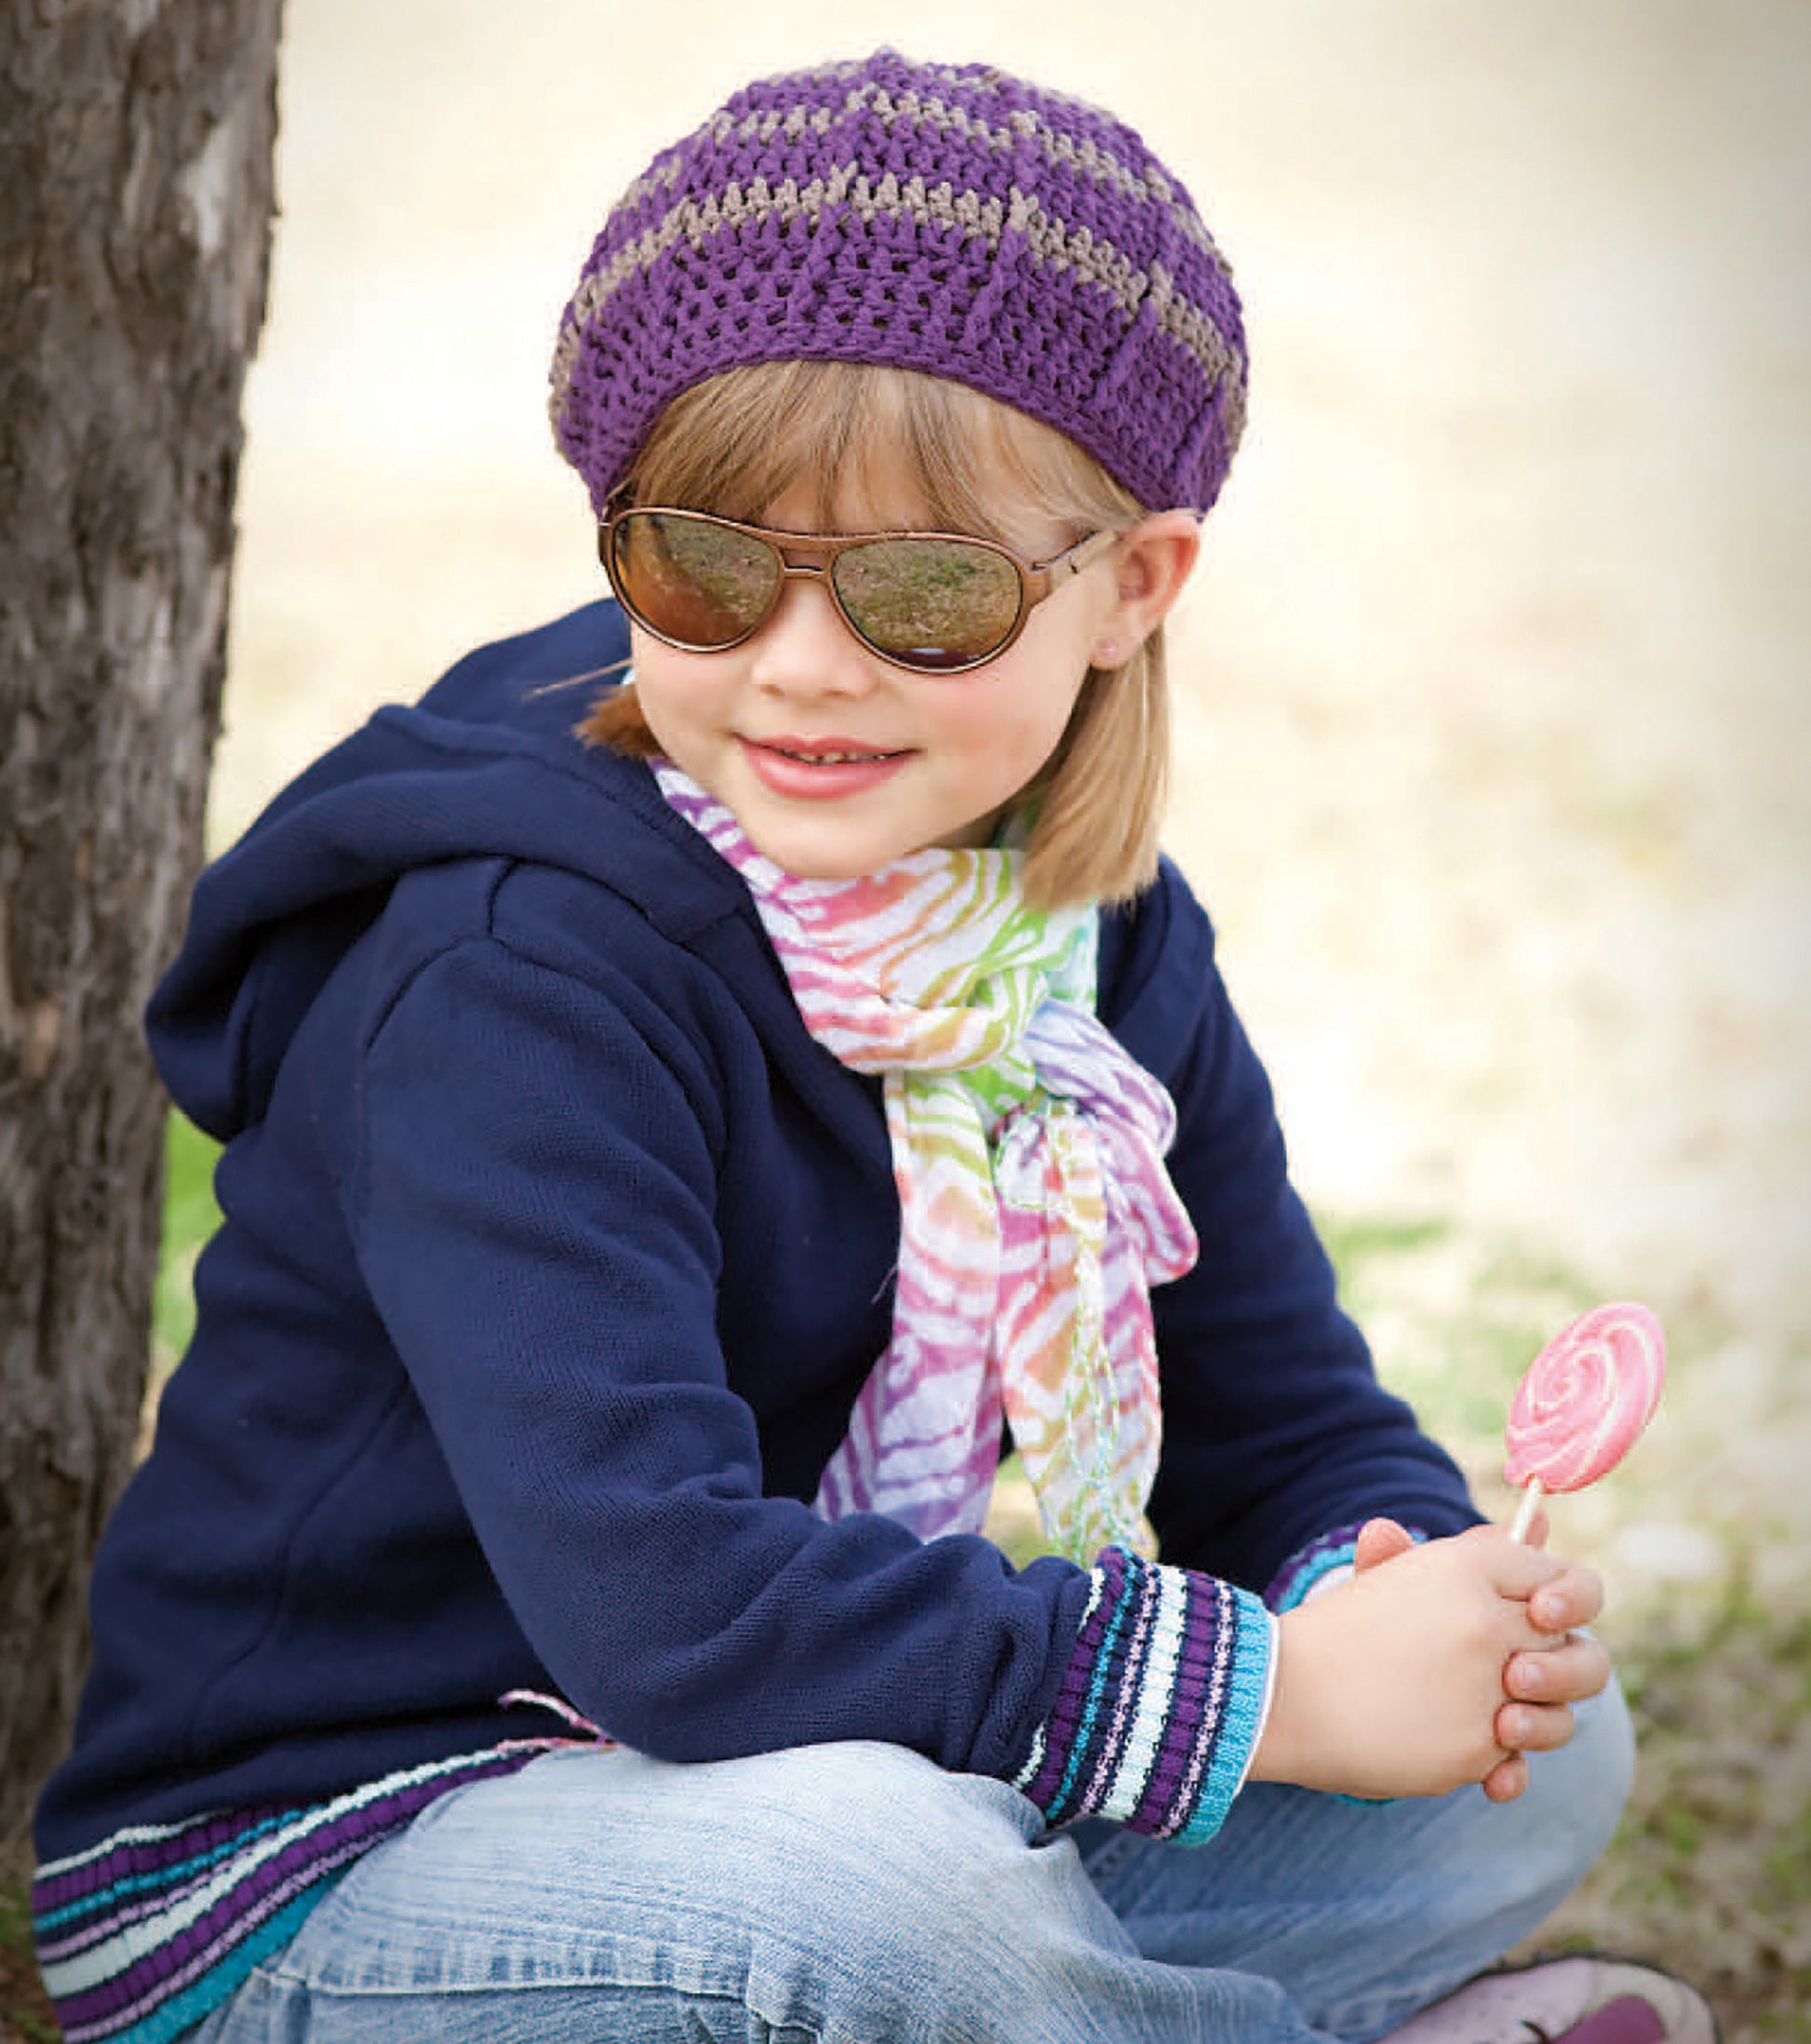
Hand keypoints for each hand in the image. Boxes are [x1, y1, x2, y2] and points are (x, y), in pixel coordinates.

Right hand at [1250, 1522, 1601, 1801]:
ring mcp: (1486, 1687)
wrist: (1284, 1690)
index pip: (1563, 1582)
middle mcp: (1487, 1622)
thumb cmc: (1343, 1630)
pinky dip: (1506, 1769)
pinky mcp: (1476, 1747)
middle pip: (1578, 1649)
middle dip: (1563, 1669)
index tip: (1539, 1617)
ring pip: (1558, 1716)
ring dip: (1539, 1723)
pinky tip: (1489, 1765)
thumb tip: (1542, 1520)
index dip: (1563, 1602)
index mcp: (1469, 1568)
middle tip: (1520, 1677)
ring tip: (1502, 1719)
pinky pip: (1518, 1764)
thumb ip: (1478, 1553)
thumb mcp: (1404, 1576)